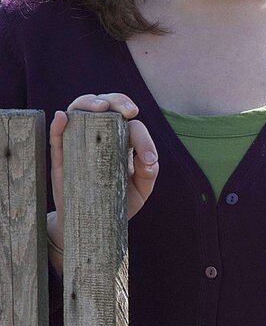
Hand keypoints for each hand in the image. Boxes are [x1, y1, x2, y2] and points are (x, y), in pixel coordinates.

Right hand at [47, 93, 158, 249]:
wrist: (92, 225)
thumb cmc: (117, 204)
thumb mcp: (140, 191)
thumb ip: (147, 174)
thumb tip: (149, 160)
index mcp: (122, 142)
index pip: (132, 127)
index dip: (143, 138)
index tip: (149, 160)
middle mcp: (100, 136)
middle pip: (105, 106)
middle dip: (117, 100)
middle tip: (128, 111)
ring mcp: (78, 144)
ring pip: (79, 111)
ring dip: (88, 103)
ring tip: (100, 107)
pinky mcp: (61, 159)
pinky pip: (56, 137)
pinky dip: (58, 124)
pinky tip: (63, 117)